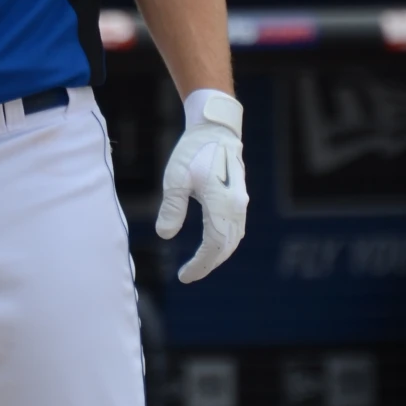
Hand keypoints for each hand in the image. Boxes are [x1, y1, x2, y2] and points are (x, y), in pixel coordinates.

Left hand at [156, 88, 247, 283]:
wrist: (215, 128)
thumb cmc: (193, 151)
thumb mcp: (175, 179)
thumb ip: (171, 208)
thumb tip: (165, 235)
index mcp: (222, 205)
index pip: (213, 246)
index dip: (199, 265)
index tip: (183, 276)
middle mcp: (237, 207)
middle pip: (226, 247)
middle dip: (208, 264)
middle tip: (188, 274)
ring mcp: (241, 202)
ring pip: (233, 239)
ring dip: (218, 254)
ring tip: (199, 263)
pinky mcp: (239, 197)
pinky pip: (236, 228)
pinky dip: (225, 241)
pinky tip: (213, 244)